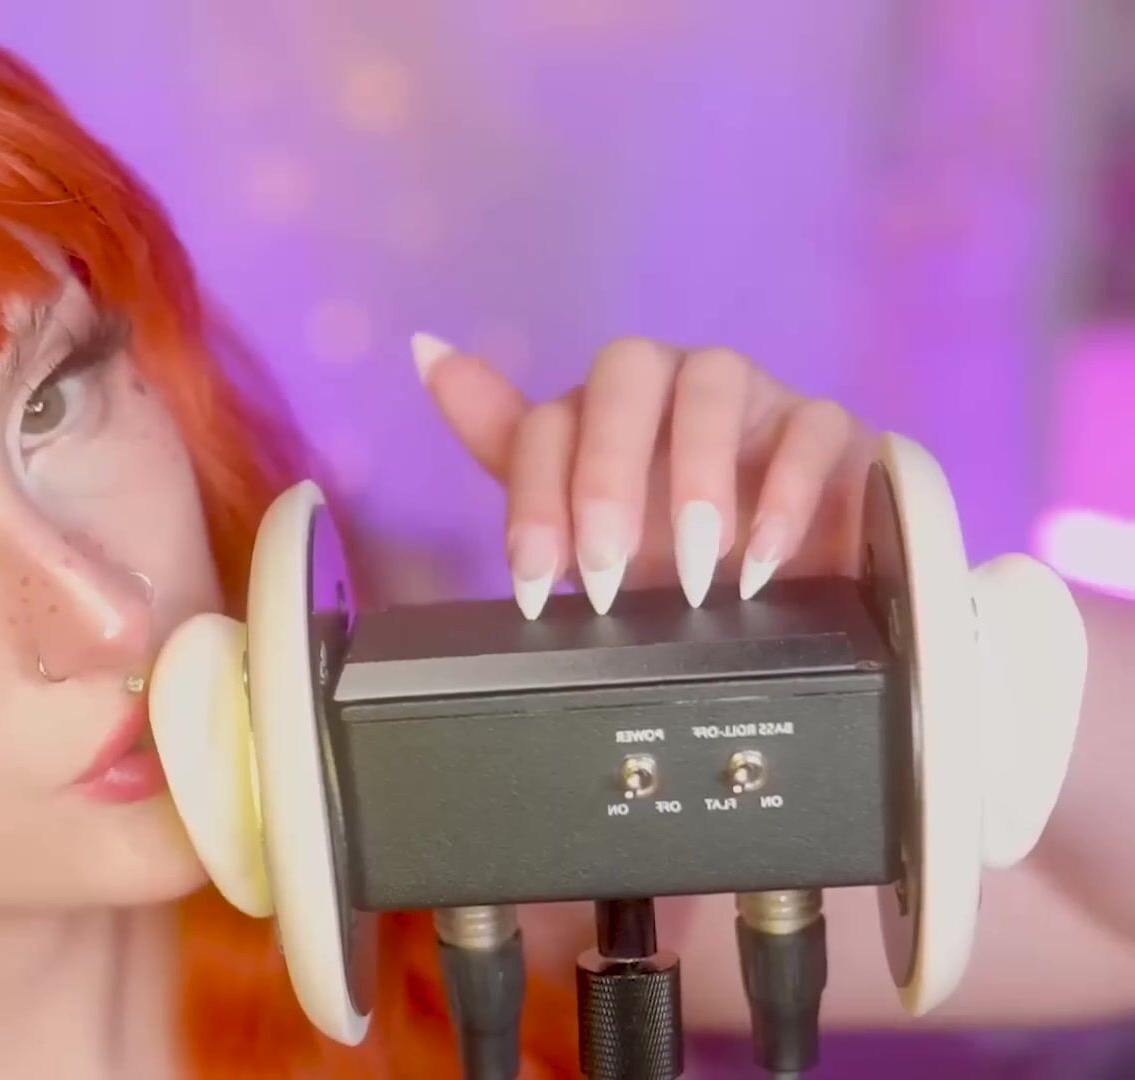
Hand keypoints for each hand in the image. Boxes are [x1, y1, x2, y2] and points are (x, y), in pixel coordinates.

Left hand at [413, 334, 876, 617]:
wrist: (794, 589)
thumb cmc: (674, 550)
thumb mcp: (582, 520)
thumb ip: (509, 442)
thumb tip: (426, 351)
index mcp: (603, 408)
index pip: (551, 419)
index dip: (535, 496)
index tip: (534, 581)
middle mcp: (673, 382)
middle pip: (626, 373)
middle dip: (606, 472)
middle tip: (606, 567)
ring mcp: (755, 394)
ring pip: (715, 381)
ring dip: (697, 476)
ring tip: (694, 569)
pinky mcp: (829, 424)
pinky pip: (810, 424)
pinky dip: (786, 492)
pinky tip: (763, 562)